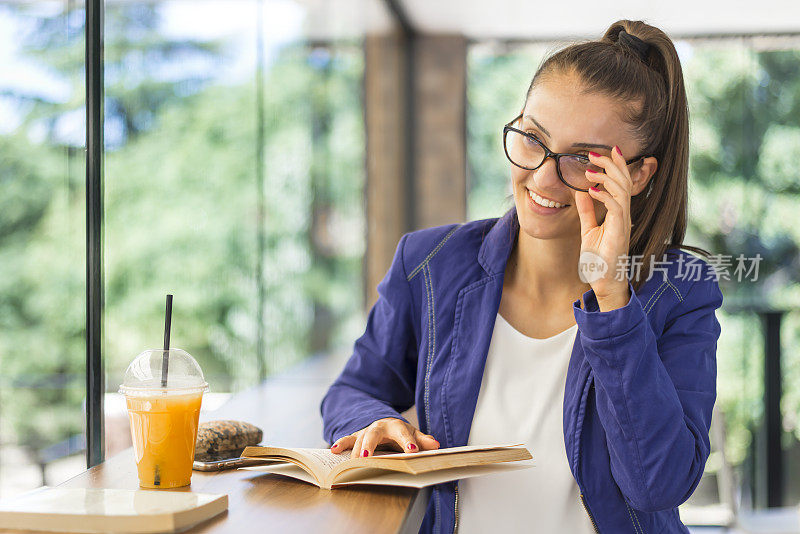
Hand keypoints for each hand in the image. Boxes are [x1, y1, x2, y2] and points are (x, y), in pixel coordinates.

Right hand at [329, 417, 439, 458]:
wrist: (387, 424)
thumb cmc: (401, 434)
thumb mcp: (413, 435)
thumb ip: (423, 441)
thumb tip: (435, 446)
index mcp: (396, 426)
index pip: (403, 433)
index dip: (408, 442)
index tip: (412, 452)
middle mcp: (379, 426)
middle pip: (374, 434)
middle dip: (370, 445)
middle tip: (367, 457)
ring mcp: (367, 431)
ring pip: (359, 439)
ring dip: (355, 450)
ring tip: (353, 462)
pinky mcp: (357, 436)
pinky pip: (347, 439)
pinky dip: (340, 444)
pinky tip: (333, 450)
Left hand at [574, 145, 631, 302]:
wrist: (605, 282)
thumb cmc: (600, 259)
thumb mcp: (589, 230)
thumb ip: (587, 211)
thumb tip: (581, 192)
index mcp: (618, 212)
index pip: (621, 183)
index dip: (615, 166)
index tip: (604, 152)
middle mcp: (624, 215)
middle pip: (624, 181)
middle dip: (611, 164)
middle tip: (594, 153)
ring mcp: (623, 223)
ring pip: (622, 191)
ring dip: (606, 177)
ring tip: (589, 170)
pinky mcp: (620, 232)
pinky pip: (616, 207)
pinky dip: (604, 196)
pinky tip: (592, 190)